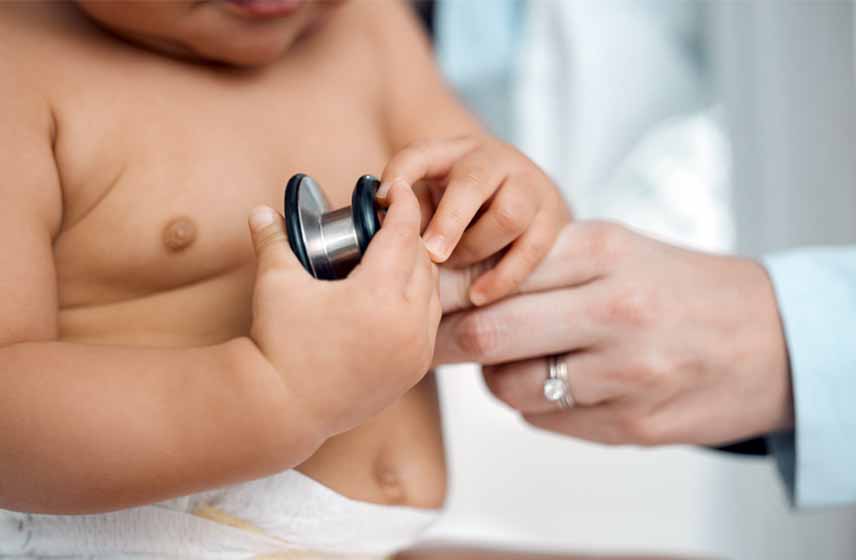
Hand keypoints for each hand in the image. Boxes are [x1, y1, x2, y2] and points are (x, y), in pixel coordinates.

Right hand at [247, 182, 440, 437]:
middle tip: (386, 222)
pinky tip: (399, 294)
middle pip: (423, 259)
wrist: (281, 410)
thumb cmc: (278, 344)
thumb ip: (273, 240)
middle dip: (408, 235)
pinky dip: (419, 302)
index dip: (402, 204)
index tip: (395, 188)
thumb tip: (259, 211)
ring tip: (393, 256)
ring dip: (418, 269)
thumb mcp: (276, 284)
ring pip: (432, 292)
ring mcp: (415, 349)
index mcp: (380, 294)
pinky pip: (429, 323)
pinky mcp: (413, 370)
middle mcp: (407, 322)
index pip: (404, 233)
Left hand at [379, 135, 570, 306]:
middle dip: (448, 221)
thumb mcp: (431, 196)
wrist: (524, 195)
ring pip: (508, 215)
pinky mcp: (553, 218)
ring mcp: (528, 186)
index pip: (421, 154)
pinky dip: (504, 277)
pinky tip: (479, 295)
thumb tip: (380, 236)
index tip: (384, 200)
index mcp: (454, 152)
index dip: (400, 174)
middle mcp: (494, 161)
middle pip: (473, 183)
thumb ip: (409, 211)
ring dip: (476, 248)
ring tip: (455, 266)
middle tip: (431, 254)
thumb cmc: (463, 205)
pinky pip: (532, 249)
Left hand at [435, 222, 792, 445]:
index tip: (423, 297)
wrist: (773, 340)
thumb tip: (451, 286)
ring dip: (498, 376)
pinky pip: (544, 420)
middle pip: (488, 334)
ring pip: (509, 387)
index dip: (445, 290)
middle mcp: (616, 310)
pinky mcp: (633, 426)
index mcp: (604, 251)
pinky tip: (567, 383)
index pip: (491, 271)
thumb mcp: (615, 249)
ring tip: (523, 358)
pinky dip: (537, 404)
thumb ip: (538, 263)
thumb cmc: (676, 288)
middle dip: (451, 341)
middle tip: (440, 339)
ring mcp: (627, 374)